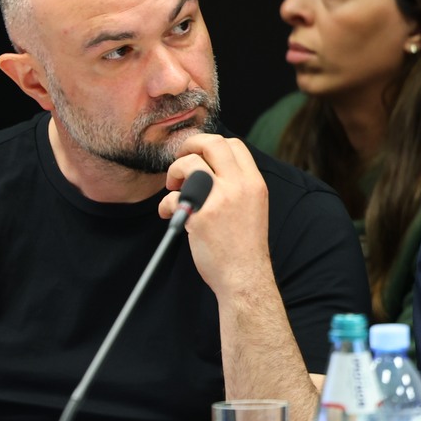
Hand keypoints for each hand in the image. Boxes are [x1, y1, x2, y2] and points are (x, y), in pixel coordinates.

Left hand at [161, 132, 272, 298]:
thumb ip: (238, 185)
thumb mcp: (253, 206)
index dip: (211, 146)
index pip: (234, 145)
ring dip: (175, 171)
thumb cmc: (245, 246)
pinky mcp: (200, 216)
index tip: (200, 157)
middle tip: (181, 160)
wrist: (244, 276)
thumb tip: (213, 168)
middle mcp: (239, 186)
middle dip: (190, 146)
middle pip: (212, 144)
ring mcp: (220, 200)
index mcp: (254, 183)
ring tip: (174, 187)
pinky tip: (170, 213)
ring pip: (190, 164)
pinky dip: (166, 203)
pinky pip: (174, 197)